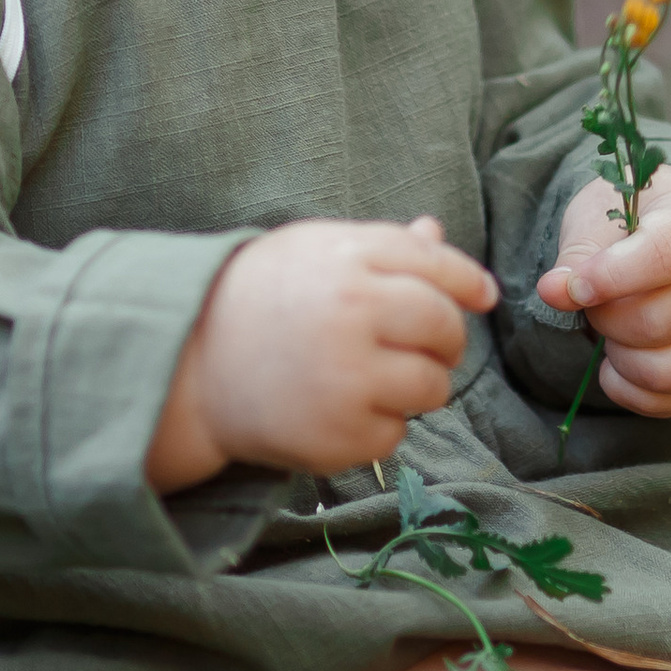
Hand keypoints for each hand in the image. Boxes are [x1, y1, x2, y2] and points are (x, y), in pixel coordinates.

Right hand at [146, 217, 497, 490]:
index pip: (437, 267)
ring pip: (433, 388)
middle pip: (445, 329)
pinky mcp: (340, 437)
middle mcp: (353, 315)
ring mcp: (348, 379)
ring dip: (416, 385)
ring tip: (370, 375)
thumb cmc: (258, 297)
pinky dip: (379, 425)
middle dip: (443, 340)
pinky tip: (338, 406)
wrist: (189, 365)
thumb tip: (438, 233)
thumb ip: (381, 246)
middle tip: (417, 344)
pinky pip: (397, 433)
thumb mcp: (314, 252)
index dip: (468, 282)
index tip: (481, 295)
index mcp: (348, 260)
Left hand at [533, 165, 670, 417]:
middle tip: (592, 302)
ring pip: (664, 371)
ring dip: (618, 356)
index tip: (574, 287)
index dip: (610, 277)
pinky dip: (626, 387)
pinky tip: (616, 357)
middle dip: (605, 318)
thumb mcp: (603, 216)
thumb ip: (579, 253)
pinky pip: (666, 401)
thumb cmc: (634, 218)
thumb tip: (553, 292)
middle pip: (658, 322)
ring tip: (610, 329)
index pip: (664, 256)